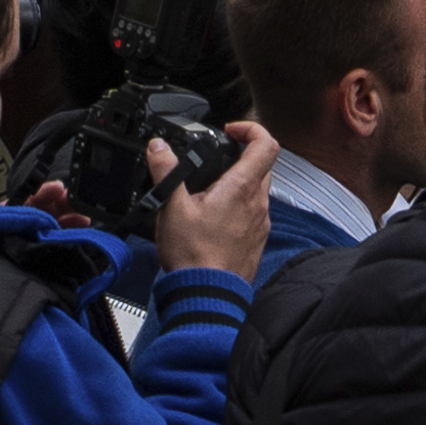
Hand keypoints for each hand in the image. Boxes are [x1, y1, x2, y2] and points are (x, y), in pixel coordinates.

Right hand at [149, 125, 278, 281]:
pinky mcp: (256, 241)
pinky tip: (214, 220)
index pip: (266, 144)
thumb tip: (159, 148)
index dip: (251, 129)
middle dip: (241, 156)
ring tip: (209, 193)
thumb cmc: (194, 257)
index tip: (230, 132)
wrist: (207, 296)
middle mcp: (258, 204)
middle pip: (262, 165)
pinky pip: (253, 214)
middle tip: (216, 161)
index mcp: (241, 188)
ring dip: (238, 184)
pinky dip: (238, 207)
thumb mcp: (171, 208)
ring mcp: (260, 224)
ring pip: (258, 190)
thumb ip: (166, 172)